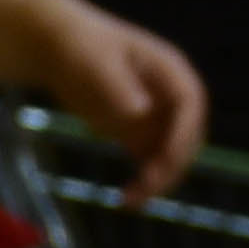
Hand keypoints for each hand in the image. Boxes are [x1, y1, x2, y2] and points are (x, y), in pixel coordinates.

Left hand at [27, 0, 206, 199]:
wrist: (57, 49)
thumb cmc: (80, 47)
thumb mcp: (96, 62)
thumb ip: (119, 86)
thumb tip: (141, 112)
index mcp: (169, 70)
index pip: (190, 104)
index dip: (184, 132)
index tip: (166, 158)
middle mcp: (170, 96)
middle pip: (186, 135)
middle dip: (171, 163)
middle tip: (147, 187)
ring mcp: (157, 117)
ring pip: (170, 156)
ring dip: (158, 180)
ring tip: (130, 201)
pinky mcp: (138, 134)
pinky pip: (150, 163)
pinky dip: (143, 182)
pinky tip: (125, 198)